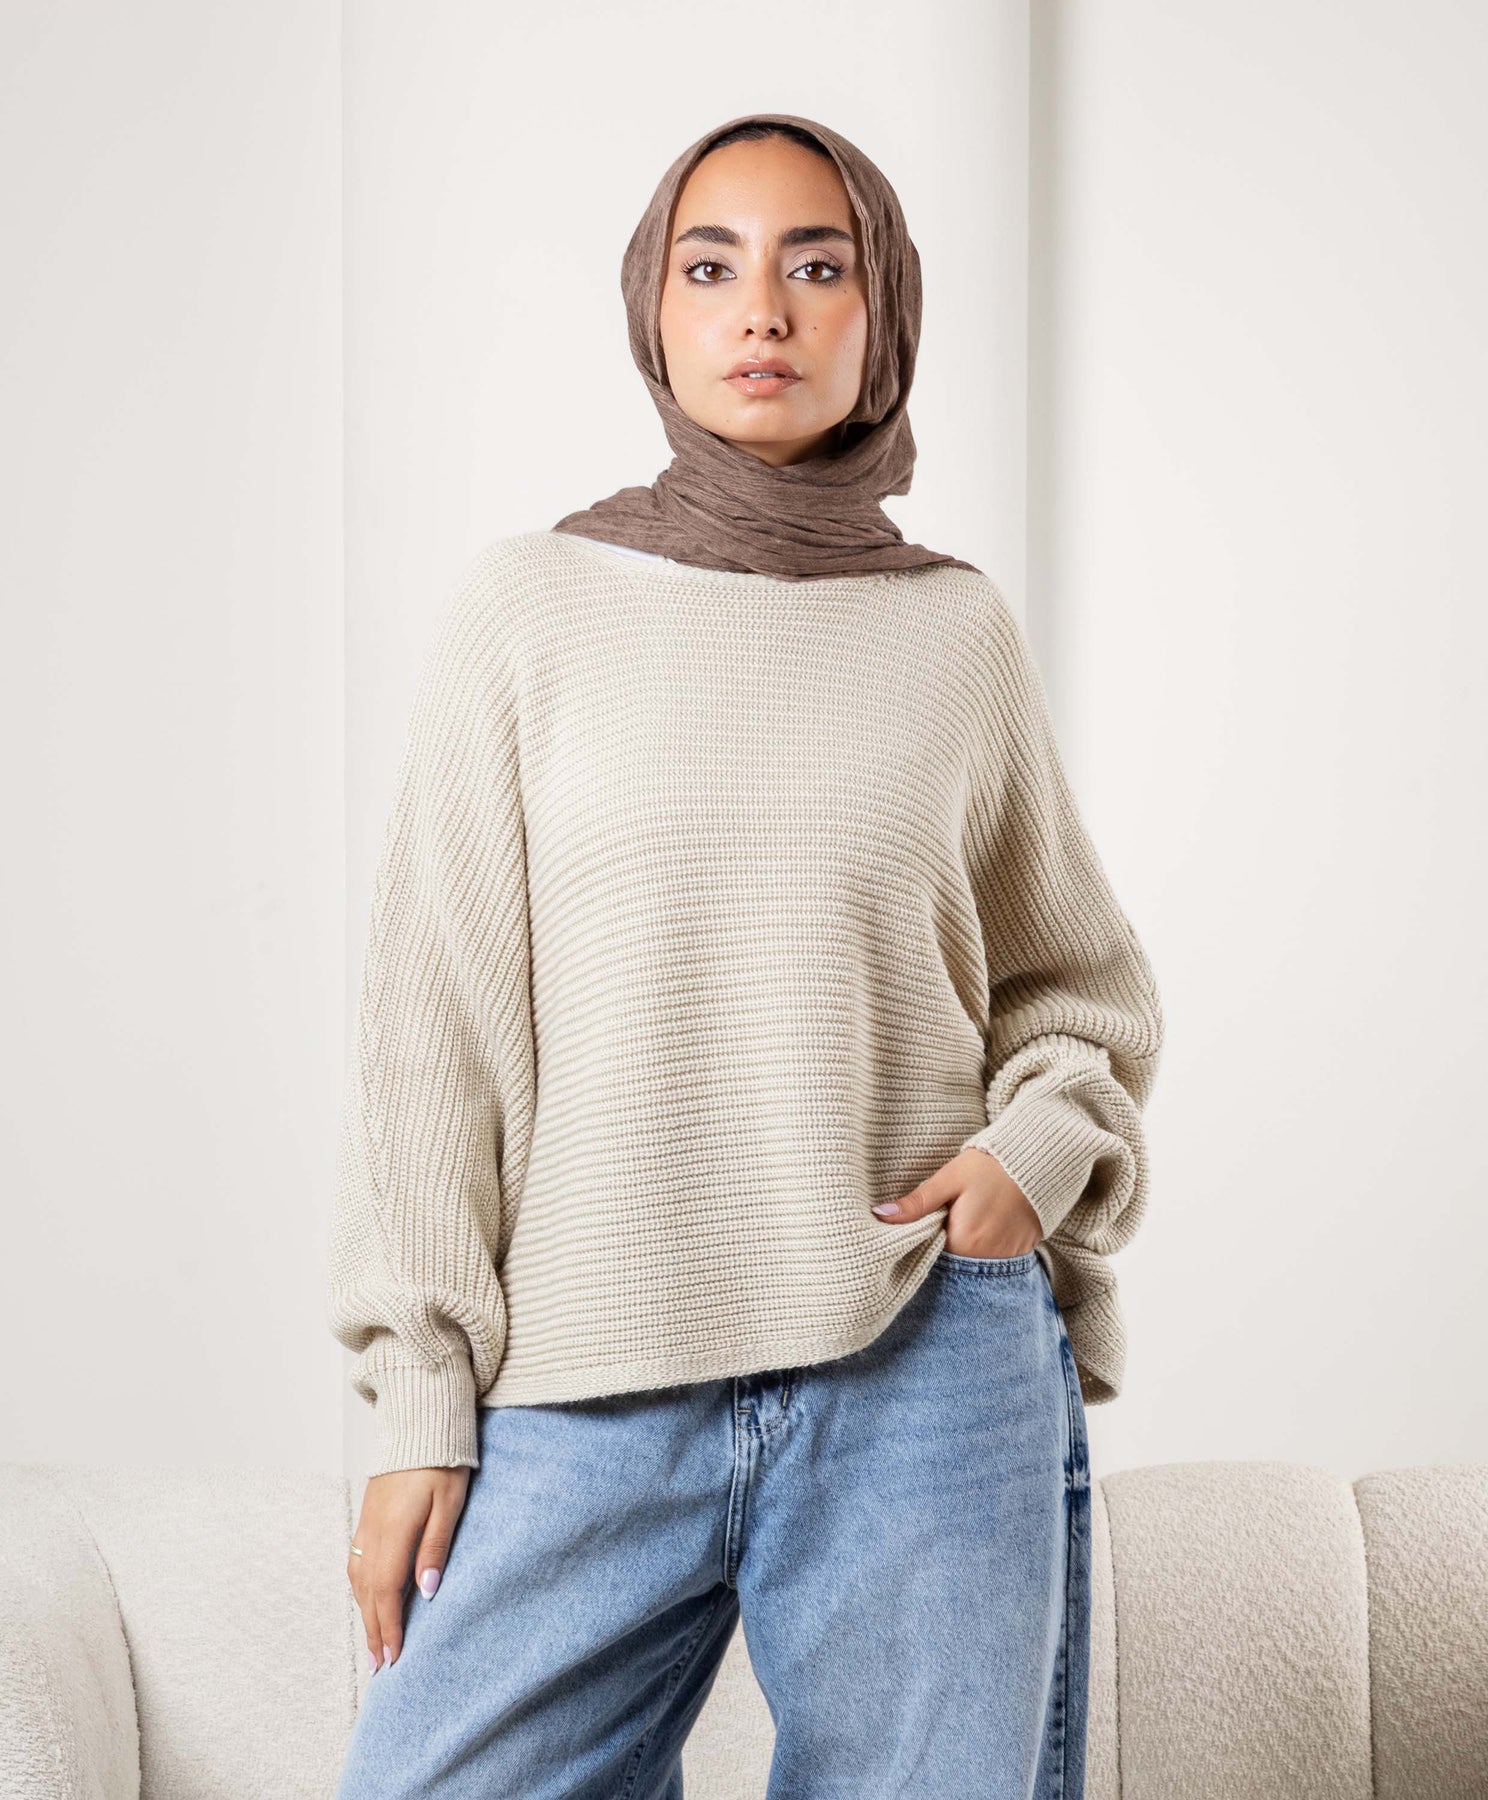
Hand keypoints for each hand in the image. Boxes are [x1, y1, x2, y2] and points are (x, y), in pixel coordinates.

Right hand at [348, 1465, 470, 1671]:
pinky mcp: (367, 1514)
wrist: (419, 1421)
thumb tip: (427, 1592)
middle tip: (379, 1666)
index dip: (389, 1627)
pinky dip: (360, 1588)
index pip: (388, 1591)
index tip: (393, 1658)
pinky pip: (357, 1560)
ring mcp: (366, 1522)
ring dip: (365, 1612)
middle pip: (369, 1592)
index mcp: (395, 1530)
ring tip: (373, 1642)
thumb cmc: (443, 1460)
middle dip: (374, 1630)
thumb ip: (436, 1546)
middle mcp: (374, 1531)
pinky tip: (367, 1598)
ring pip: (359, 1578)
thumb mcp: (450, 1502)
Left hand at [871, 1148, 1043, 1256]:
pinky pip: (994, 1261)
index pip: (929, 1256)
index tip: (919, 1227)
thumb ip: (916, 1203)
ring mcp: (1006, 1258)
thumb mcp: (948, 1179)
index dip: (921, 1243)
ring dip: (964, 1249)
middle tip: (944, 1218)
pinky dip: (985, 1249)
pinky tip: (984, 1226)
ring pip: (972, 1264)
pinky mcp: (1021, 1253)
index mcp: (962, 1241)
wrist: (1038, 1160)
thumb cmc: (989, 1166)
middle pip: (951, 1263)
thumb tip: (880, 1214)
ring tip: (966, 1220)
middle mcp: (984, 1258)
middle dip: (942, 1247)